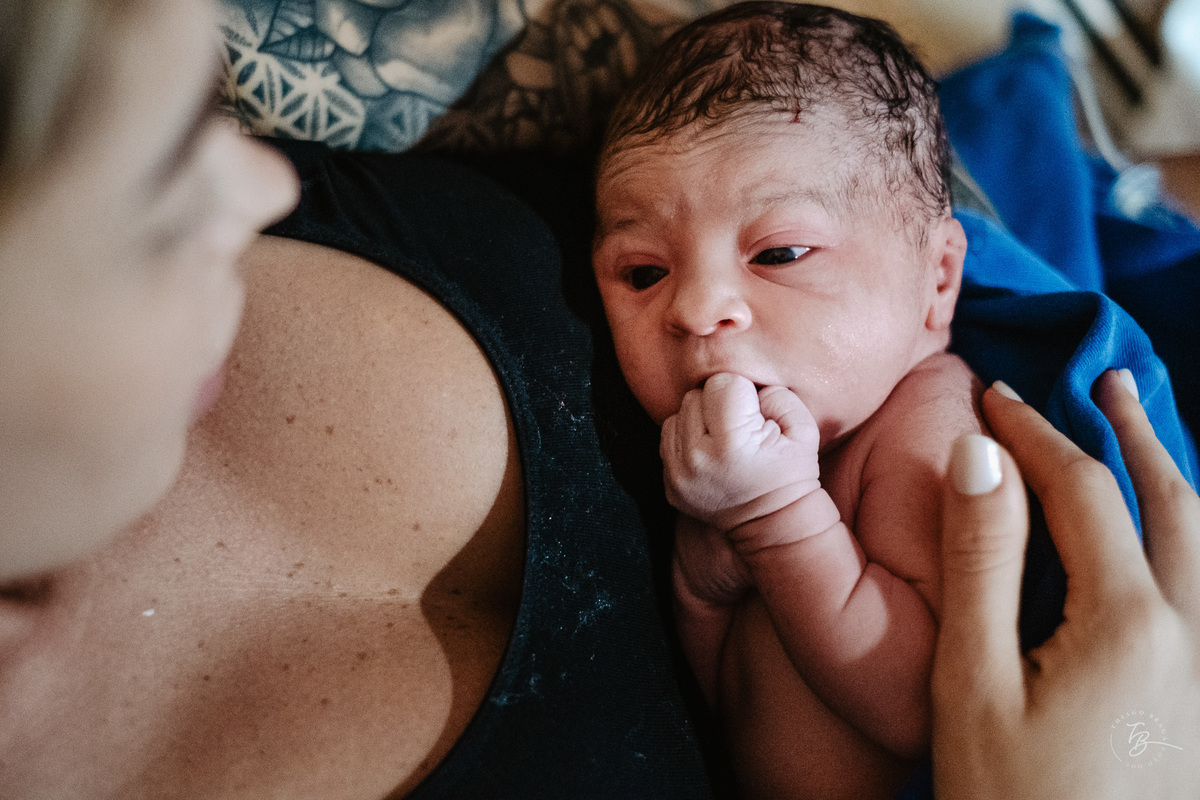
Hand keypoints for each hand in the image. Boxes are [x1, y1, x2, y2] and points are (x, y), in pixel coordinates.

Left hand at [659, 373, 819, 530]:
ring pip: (678, 414)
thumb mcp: (803, 428)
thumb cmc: (792, 471)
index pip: (722, 383)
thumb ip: (776, 394)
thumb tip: (745, 386)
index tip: (754, 415)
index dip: (743, 393)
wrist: (774, 523)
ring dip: (700, 420)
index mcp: (732, 444)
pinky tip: (710, 452)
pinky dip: (687, 439)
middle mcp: (697, 459)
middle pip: (695, 396)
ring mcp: (678, 474)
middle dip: (719, 404)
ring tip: (723, 440)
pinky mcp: (669, 484)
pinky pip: (668, 438)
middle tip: (739, 428)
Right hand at [932, 372, 1199, 798]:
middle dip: (1133, 432)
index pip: (1084, 490)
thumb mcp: (973, 682)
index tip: (995, 396)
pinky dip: (1191, 536)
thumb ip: (981, 562)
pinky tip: (1170, 540)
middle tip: (1104, 380)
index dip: (1036, 433)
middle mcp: (1191, 634)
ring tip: (1145, 432)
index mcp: (1127, 622)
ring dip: (1173, 475)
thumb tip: (980, 456)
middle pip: (1172, 501)